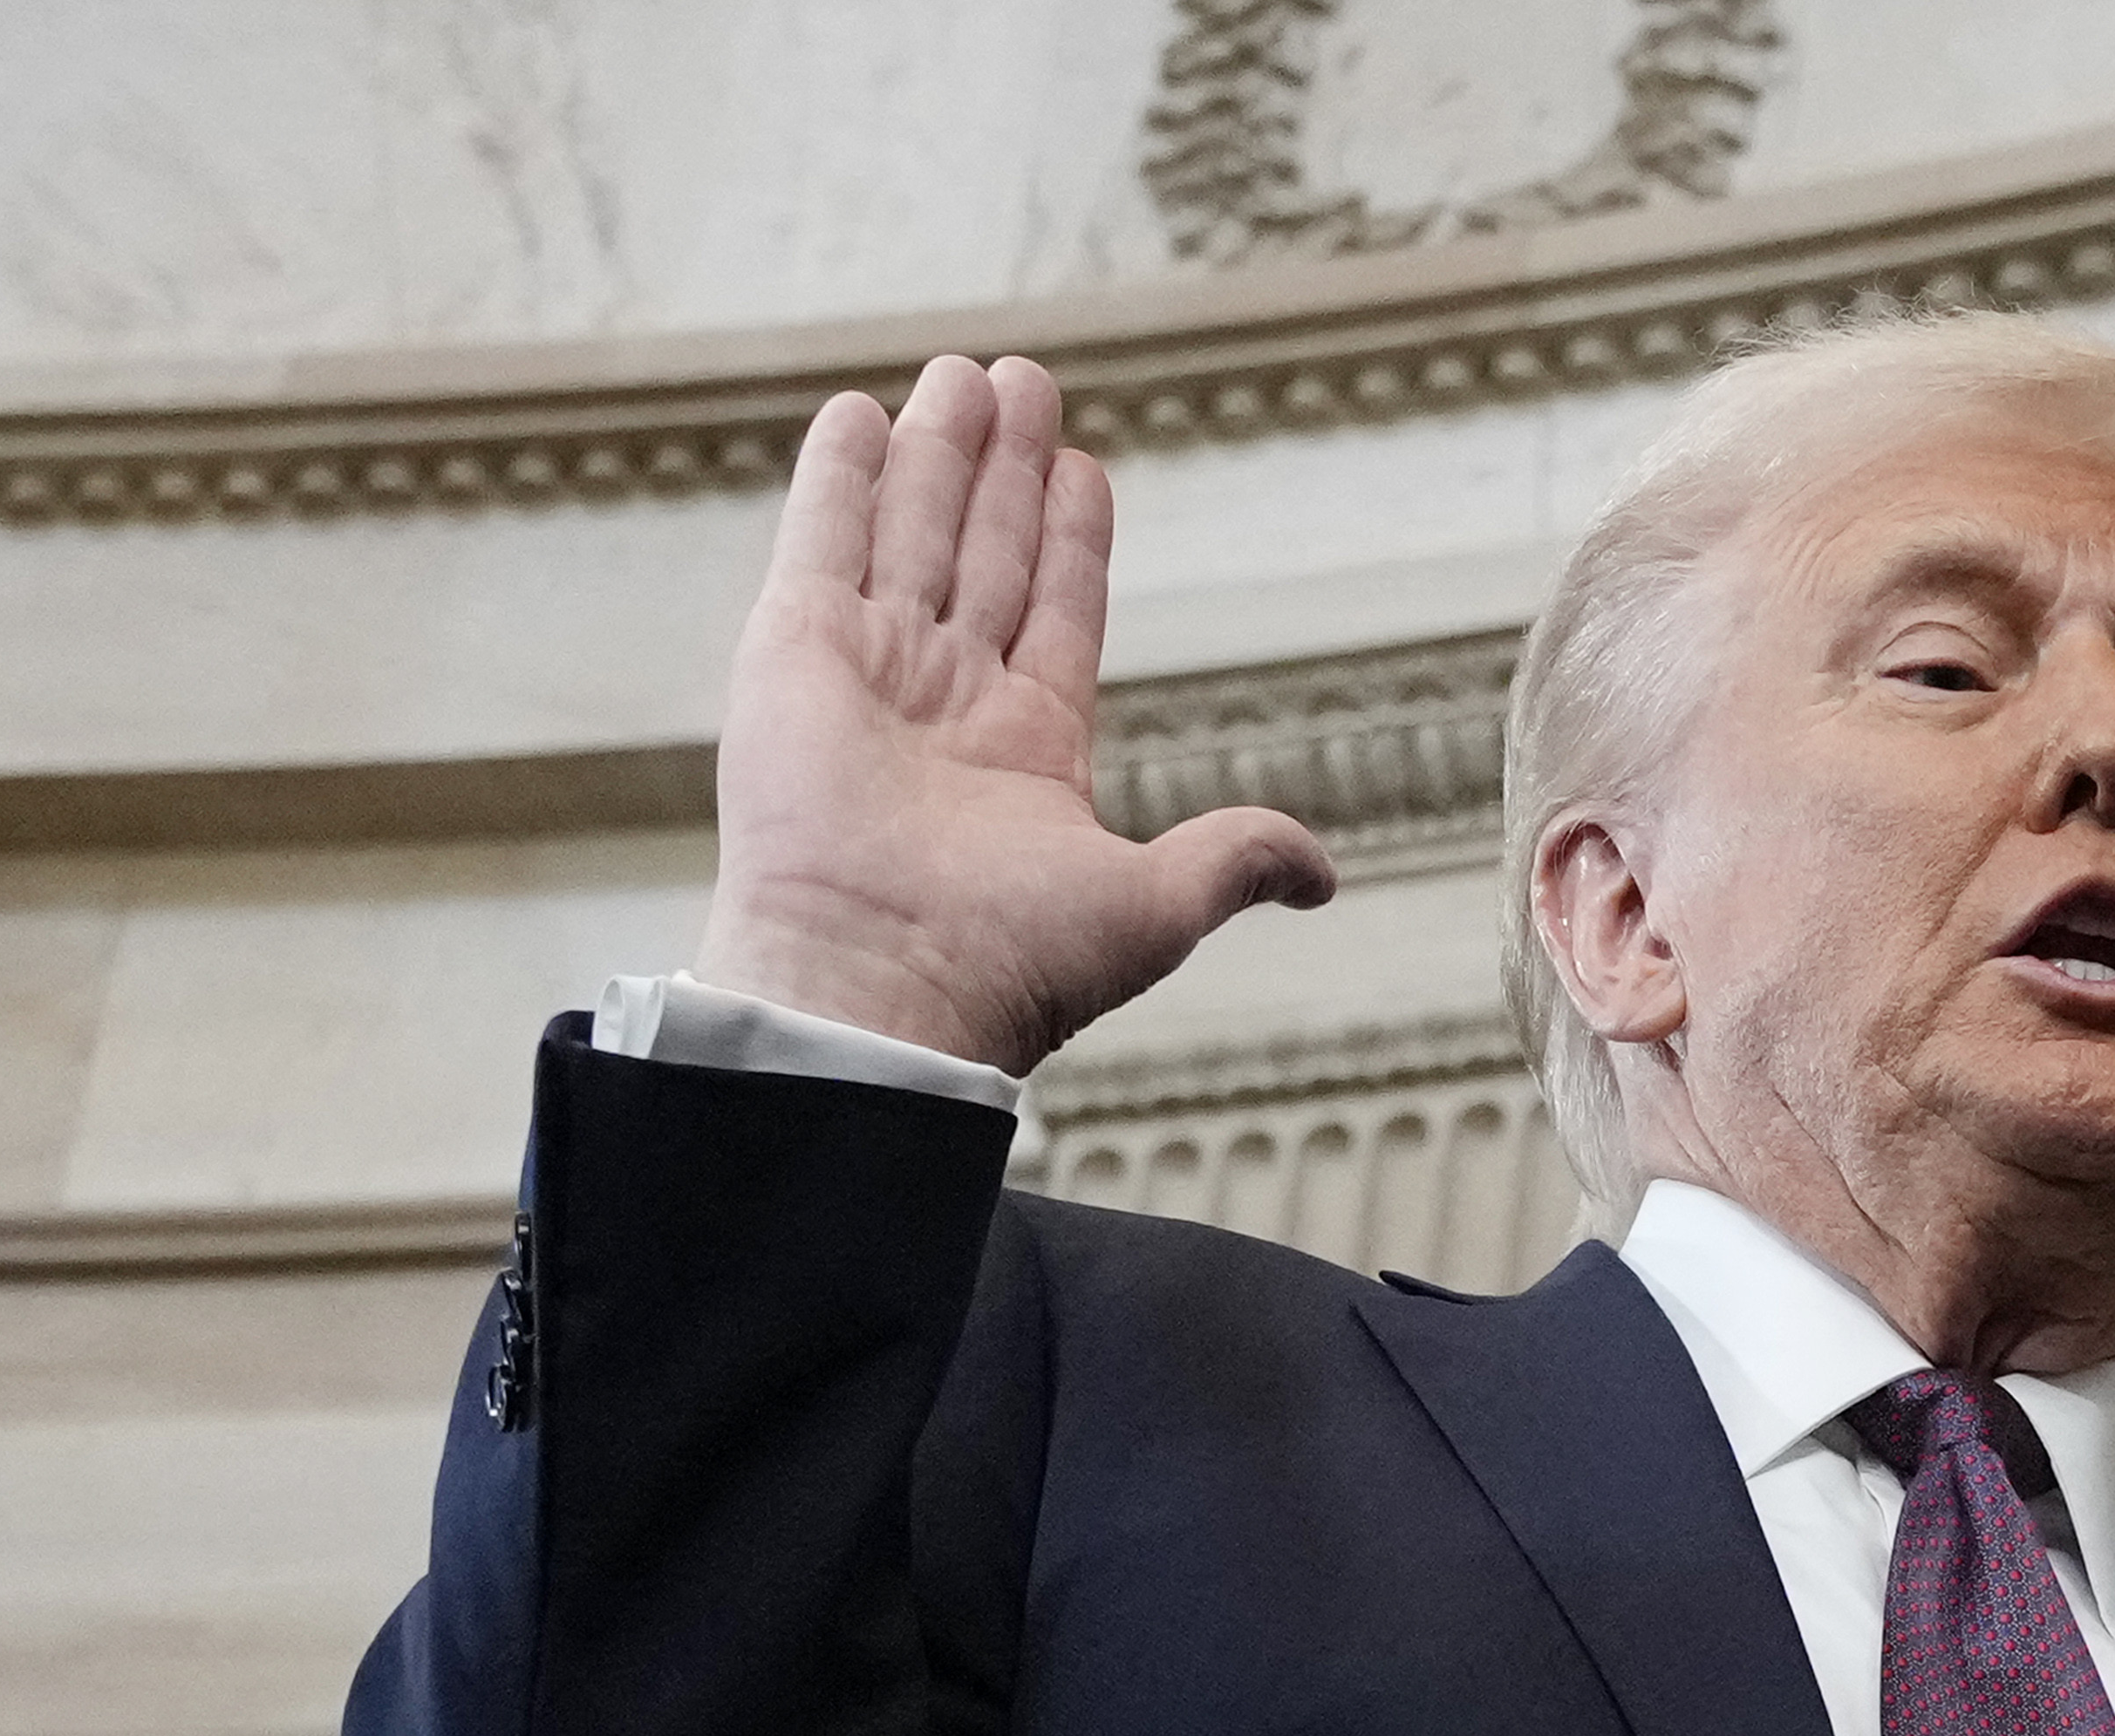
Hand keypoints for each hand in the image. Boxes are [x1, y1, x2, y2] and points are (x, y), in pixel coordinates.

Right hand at [691, 355, 1333, 1075]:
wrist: (882, 985)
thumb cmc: (1011, 962)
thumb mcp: (1155, 905)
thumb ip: (1234, 859)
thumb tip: (1321, 875)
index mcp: (1029, 749)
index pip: (1060, 610)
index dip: (1073, 536)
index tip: (1087, 463)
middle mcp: (947, 702)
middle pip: (986, 552)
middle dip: (1007, 468)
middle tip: (1027, 379)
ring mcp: (869, 671)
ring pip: (913, 532)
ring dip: (940, 452)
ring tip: (967, 372)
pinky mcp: (793, 652)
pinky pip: (821, 543)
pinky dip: (839, 476)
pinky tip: (859, 413)